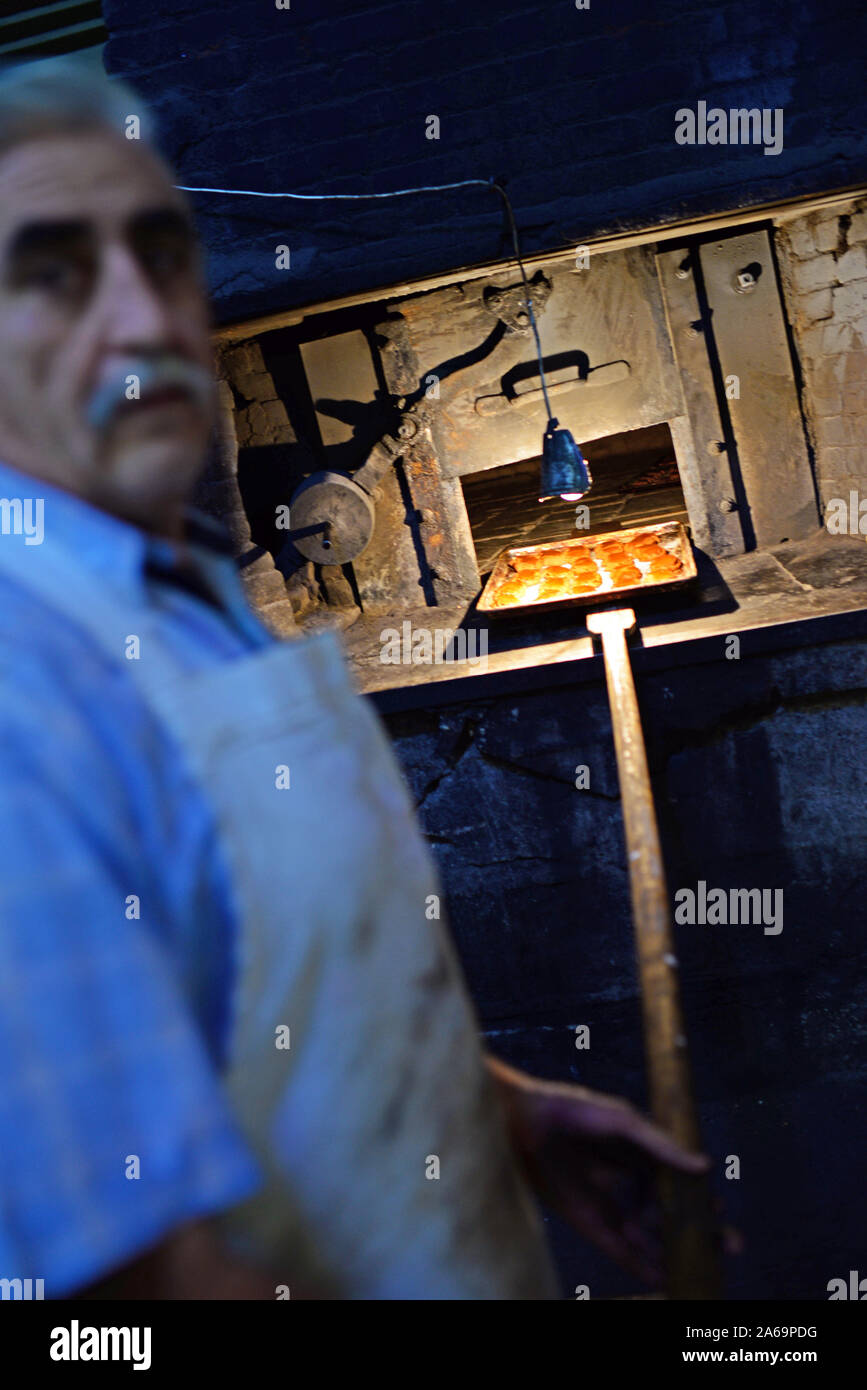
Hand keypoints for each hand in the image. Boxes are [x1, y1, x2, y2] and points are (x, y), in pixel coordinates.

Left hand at [486, 1055, 711, 1286]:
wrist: (522, 1121)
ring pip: (648, 1236)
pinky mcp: (587, 1220)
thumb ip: (660, 1145)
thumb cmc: (572, 1110)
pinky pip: (619, 1248)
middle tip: (729, 1248)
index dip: (701, 1198)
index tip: (721, 1213)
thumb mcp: (622, 1120)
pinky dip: (641, 1264)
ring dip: (670, 1252)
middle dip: (697, 1230)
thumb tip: (704, 1165)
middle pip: (669, 1213)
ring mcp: (609, 1203)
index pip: (679, 1181)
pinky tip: (663, 1277)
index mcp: (640, 1152)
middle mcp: (628, 1181)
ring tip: (696, 1269)